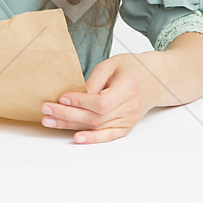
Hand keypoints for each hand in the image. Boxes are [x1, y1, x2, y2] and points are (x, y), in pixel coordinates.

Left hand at [39, 53, 159, 143]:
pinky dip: (92, 139)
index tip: (61, 97)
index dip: (80, 101)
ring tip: (49, 121)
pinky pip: (108, 136)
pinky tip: (76, 138)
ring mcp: (129, 120)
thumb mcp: (113, 64)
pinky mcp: (126, 127)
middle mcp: (130, 108)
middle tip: (45, 110)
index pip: (100, 102)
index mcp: (128, 89)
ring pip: (97, 127)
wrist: (157, 79)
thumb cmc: (133, 68)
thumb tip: (76, 95)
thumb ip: (95, 79)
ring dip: (71, 126)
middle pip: (95, 117)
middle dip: (67, 115)